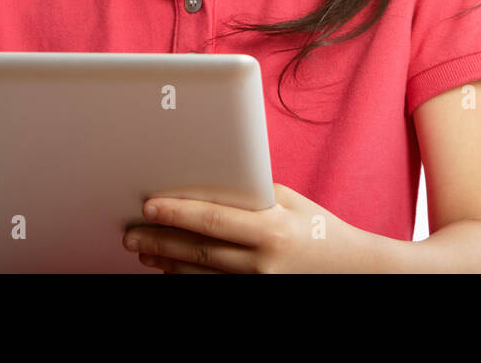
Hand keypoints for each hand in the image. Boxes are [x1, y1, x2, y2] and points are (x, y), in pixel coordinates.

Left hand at [122, 182, 352, 272]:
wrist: (350, 267)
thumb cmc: (317, 227)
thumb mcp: (289, 202)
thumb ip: (252, 196)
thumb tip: (209, 185)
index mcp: (272, 230)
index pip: (215, 221)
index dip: (178, 214)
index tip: (149, 206)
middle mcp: (263, 262)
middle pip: (199, 252)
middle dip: (160, 241)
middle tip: (131, 234)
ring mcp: (258, 283)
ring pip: (200, 274)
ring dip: (167, 262)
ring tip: (143, 251)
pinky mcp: (254, 294)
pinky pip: (212, 287)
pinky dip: (186, 278)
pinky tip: (169, 269)